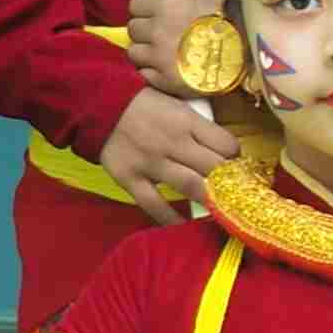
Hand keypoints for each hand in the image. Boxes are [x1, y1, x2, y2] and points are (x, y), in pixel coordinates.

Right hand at [98, 89, 243, 223]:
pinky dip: (171, 219)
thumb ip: (199, 126)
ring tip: (221, 212)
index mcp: (187, 121)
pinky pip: (155, 205)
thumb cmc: (144, 104)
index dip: (236, 157)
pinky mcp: (130, 179)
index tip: (235, 165)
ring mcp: (151, 163)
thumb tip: (225, 149)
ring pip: (191, 187)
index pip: (226, 145)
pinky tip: (184, 228)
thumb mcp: (177, 104)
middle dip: (230, 182)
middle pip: (214, 168)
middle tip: (235, 193)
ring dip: (210, 201)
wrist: (97, 105)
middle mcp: (173, 143)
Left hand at [121, 0, 223, 91]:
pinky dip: (153, 72)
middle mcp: (156, 31)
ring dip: (145, 52)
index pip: (135, 5)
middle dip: (145, 31)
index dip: (144, 10)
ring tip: (162, 53)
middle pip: (133, 29)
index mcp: (165, 6)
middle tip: (161, 34)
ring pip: (134, 53)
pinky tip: (167, 68)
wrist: (249, 52)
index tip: (153, 13)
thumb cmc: (233, 19)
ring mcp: (158, 58)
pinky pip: (145, 74)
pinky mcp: (165, 81)